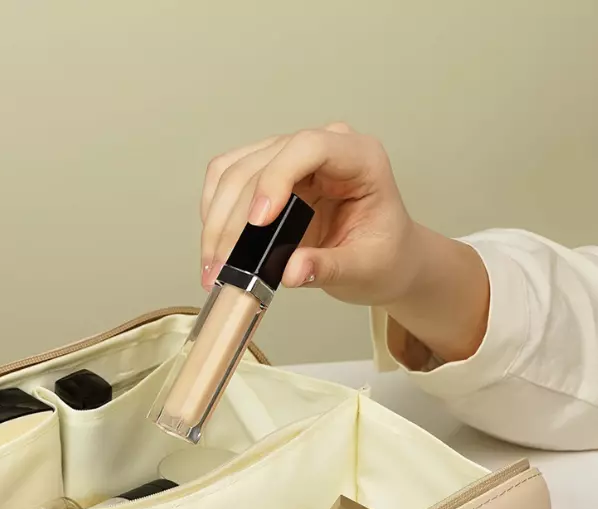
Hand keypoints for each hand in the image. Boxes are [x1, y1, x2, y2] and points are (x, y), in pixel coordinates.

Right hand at [199, 124, 489, 362]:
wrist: (384, 258)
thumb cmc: (383, 256)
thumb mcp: (366, 268)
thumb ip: (329, 268)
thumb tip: (289, 271)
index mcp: (359, 158)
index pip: (309, 147)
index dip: (277, 178)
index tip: (259, 222)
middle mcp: (322, 148)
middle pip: (261, 163)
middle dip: (235, 217)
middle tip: (223, 267)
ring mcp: (290, 158)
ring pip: (234, 171)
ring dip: (216, 219)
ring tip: (214, 267)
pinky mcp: (267, 176)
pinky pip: (226, 181)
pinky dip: (214, 214)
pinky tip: (214, 247)